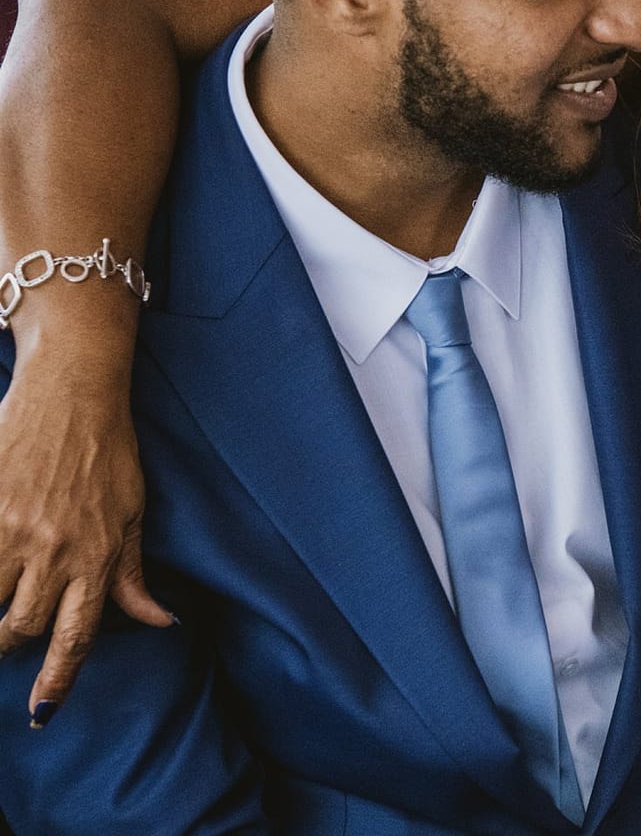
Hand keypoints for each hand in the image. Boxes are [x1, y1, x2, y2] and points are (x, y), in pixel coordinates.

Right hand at [0, 357, 170, 720]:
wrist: (73, 393)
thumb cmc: (108, 453)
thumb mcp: (132, 515)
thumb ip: (133, 575)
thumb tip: (161, 622)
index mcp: (97, 556)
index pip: (77, 635)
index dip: (58, 678)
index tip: (42, 712)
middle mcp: (54, 550)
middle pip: (20, 628)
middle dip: (9, 648)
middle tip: (6, 646)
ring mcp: (12, 530)